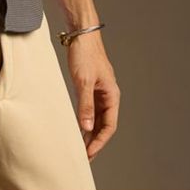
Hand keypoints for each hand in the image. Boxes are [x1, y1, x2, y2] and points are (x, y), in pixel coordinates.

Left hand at [67, 33, 119, 159]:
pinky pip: (89, 109)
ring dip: (90, 132)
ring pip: (97, 118)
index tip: (89, 153)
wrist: (81, 34)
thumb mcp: (83, 81)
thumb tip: (87, 128)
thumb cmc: (85, 54)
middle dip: (95, 141)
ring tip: (79, 146)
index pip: (109, 126)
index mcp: (112, 95)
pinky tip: (77, 127)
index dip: (100, 142)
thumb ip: (85, 105)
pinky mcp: (90, 87)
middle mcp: (108, 95)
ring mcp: (99, 92)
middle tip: (83, 156)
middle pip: (104, 125)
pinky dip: (84, 120)